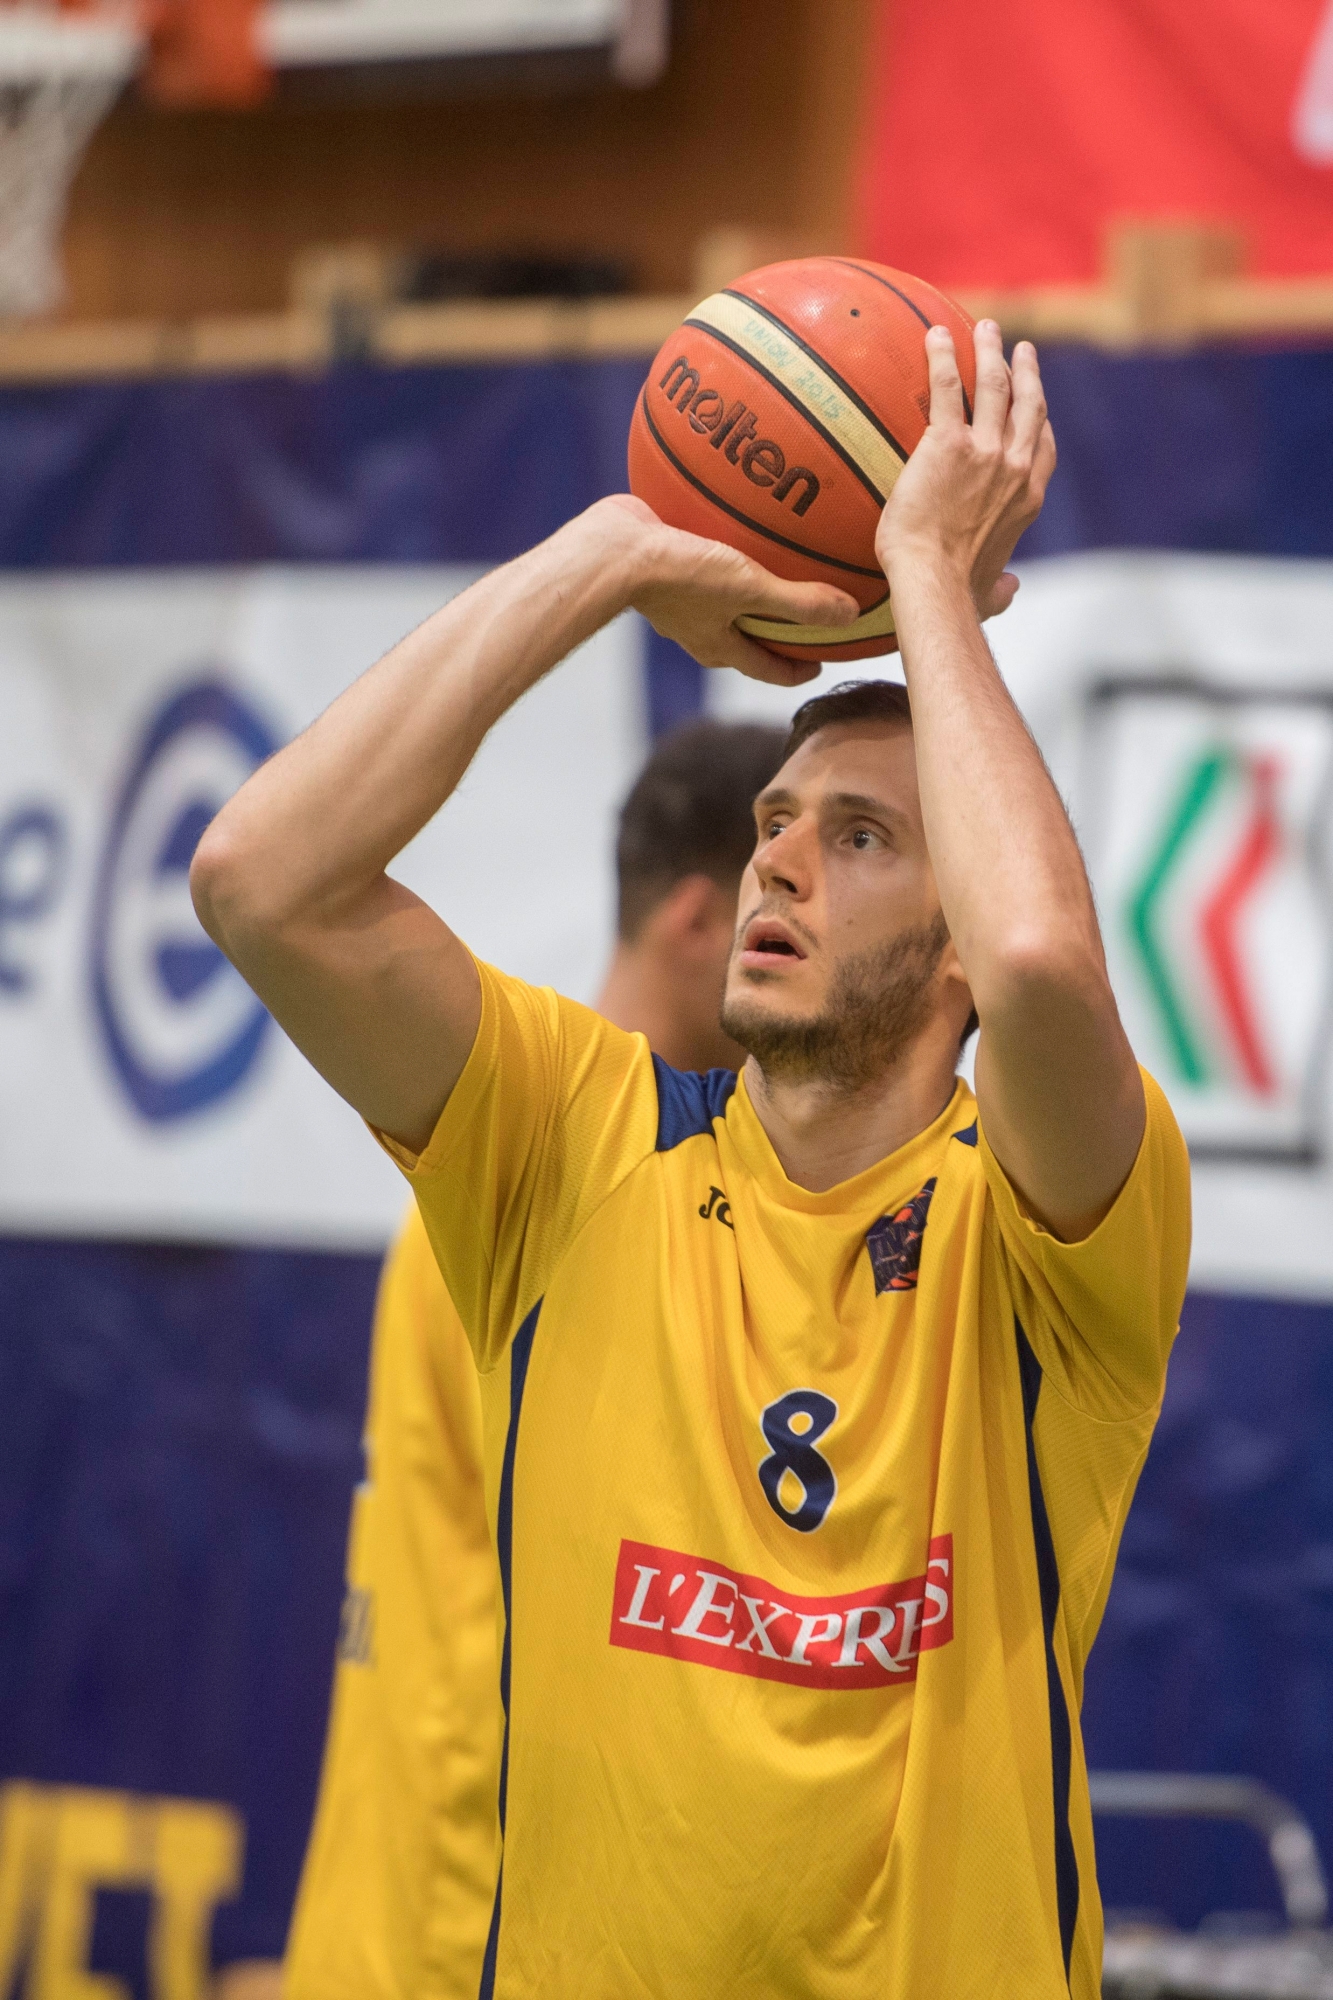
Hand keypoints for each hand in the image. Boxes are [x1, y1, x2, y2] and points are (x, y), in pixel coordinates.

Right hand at [594, 494, 859, 687]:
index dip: (797, 671)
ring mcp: (679, 597)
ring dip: (752, 587)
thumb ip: (799, 603)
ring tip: (777, 563)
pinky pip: (705, 556)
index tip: (820, 664)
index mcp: (720, 646)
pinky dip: (725, 545)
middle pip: (749, 636)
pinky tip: (738, 515)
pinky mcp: (665, 561)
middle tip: (809, 619)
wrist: (612, 551)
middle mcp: (700, 627)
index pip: (769, 669)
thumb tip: (850, 615)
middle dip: (779, 630)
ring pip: (725, 597)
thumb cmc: (679, 576)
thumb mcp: (749, 588)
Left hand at [875, 322, 1055, 617]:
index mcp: (1027, 499)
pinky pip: (948, 388)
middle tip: (1019, 349)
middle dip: (1026, 371)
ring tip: (985, 328)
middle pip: (1028, 405)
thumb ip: (1001, 588)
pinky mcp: (948, 443)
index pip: (1043, 448)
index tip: (1036, 402)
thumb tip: (1008, 589)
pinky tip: (935, 335)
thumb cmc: (955, 595)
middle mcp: (1015, 467)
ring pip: (995, 386)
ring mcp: (985, 451)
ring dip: (991, 352)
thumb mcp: (989, 593)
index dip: (1041, 419)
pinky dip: (944, 357)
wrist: (934, 584)